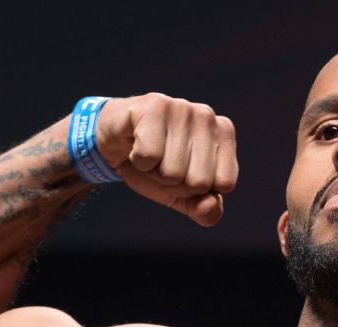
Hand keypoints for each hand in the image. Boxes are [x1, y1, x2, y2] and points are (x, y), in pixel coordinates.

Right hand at [94, 93, 237, 226]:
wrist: (113, 142)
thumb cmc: (155, 166)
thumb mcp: (182, 196)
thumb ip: (204, 209)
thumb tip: (210, 206)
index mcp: (223, 133)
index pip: (224, 184)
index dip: (196, 189)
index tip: (182, 171)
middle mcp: (207, 115)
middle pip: (199, 181)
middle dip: (174, 184)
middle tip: (161, 163)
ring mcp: (181, 107)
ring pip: (173, 172)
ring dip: (154, 172)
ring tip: (148, 153)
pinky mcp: (153, 106)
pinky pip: (149, 156)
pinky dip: (138, 161)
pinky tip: (136, 145)